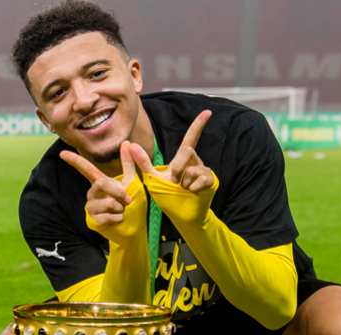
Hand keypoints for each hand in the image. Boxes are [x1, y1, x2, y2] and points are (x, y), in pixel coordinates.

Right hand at [60, 142, 145, 241]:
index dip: (75, 161)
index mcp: (100, 182)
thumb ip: (129, 163)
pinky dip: (119, 218)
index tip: (62, 153)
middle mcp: (92, 193)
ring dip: (121, 208)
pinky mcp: (93, 220)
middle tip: (128, 200)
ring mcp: (91, 207)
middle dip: (118, 192)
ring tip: (122, 211)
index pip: (86, 169)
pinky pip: (108, 217)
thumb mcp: (132, 181)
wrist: (132, 225)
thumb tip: (126, 142)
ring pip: (108, 203)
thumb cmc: (131, 203)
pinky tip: (118, 219)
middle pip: (101, 184)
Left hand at [129, 110, 216, 225]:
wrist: (181, 215)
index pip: (190, 138)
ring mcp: (204, 171)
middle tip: (174, 182)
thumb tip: (130, 144)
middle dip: (178, 168)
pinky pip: (199, 180)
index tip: (207, 112)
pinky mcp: (210, 181)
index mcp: (183, 159)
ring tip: (183, 190)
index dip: (198, 125)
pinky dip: (191, 189)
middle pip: (188, 150)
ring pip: (192, 168)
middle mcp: (195, 161)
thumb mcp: (152, 178)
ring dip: (183, 182)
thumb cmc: (168, 196)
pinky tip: (192, 193)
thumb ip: (142, 162)